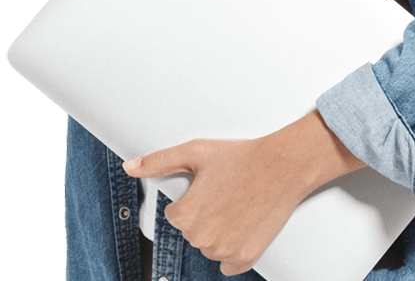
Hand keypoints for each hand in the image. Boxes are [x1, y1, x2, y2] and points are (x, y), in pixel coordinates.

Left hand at [123, 110, 365, 275]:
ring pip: (210, 246)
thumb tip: (130, 166)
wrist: (283, 165)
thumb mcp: (196, 152)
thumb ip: (159, 161)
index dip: (192, 198)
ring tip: (238, 203)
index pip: (175, 216)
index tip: (209, 185)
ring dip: (219, 231)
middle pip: (193, 232)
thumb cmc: (241, 156)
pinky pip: (228, 263)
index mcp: (186, 215)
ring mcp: (224, 251)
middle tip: (226, 191)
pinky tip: (244, 224)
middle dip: (205, 214)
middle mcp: (202, 238)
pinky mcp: (245, 258)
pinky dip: (234, 248)